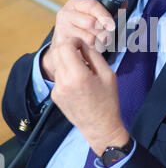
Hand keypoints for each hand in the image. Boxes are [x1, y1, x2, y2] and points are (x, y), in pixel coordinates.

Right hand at [41, 0, 115, 80]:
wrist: (63, 47)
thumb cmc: (82, 30)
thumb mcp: (93, 17)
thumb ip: (109, 11)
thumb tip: (124, 4)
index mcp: (75, 4)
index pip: (91, 5)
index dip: (104, 15)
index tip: (112, 25)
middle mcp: (65, 13)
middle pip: (91, 22)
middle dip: (103, 32)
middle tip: (106, 38)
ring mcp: (61, 28)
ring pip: (89, 37)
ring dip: (98, 43)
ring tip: (98, 44)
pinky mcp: (61, 43)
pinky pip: (83, 48)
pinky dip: (90, 51)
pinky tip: (89, 50)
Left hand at [50, 37, 128, 155]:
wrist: (100, 127)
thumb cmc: (108, 101)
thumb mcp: (108, 74)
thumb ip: (94, 55)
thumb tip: (83, 45)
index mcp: (78, 75)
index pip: (66, 46)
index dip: (74, 41)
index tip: (82, 44)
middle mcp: (63, 82)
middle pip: (57, 52)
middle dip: (68, 48)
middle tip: (80, 52)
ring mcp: (57, 90)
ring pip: (57, 64)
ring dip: (67, 61)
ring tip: (82, 69)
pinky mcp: (55, 96)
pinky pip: (58, 76)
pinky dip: (66, 73)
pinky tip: (78, 83)